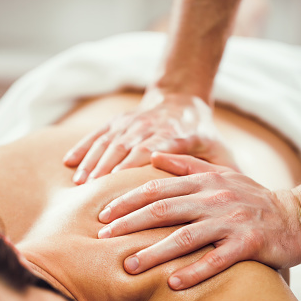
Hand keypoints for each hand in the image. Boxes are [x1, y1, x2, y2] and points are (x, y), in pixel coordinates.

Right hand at [63, 88, 235, 183]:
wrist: (181, 98)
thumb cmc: (201, 132)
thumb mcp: (217, 148)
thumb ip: (222, 170)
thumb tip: (232, 200)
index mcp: (172, 135)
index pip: (150, 153)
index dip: (133, 171)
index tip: (120, 192)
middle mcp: (148, 127)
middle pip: (124, 151)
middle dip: (108, 176)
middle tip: (96, 202)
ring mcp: (130, 123)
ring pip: (107, 143)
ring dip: (92, 164)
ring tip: (79, 187)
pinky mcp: (118, 121)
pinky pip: (96, 134)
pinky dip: (82, 147)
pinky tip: (68, 163)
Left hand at [98, 153, 300, 289]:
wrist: (295, 215)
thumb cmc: (251, 197)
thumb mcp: (220, 173)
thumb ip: (185, 164)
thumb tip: (153, 155)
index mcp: (205, 182)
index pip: (157, 189)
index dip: (127, 201)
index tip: (102, 214)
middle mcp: (215, 198)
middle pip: (164, 211)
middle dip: (129, 224)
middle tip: (102, 238)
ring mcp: (232, 221)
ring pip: (186, 237)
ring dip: (154, 252)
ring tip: (128, 266)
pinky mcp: (248, 244)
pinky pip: (217, 260)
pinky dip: (194, 271)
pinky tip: (172, 283)